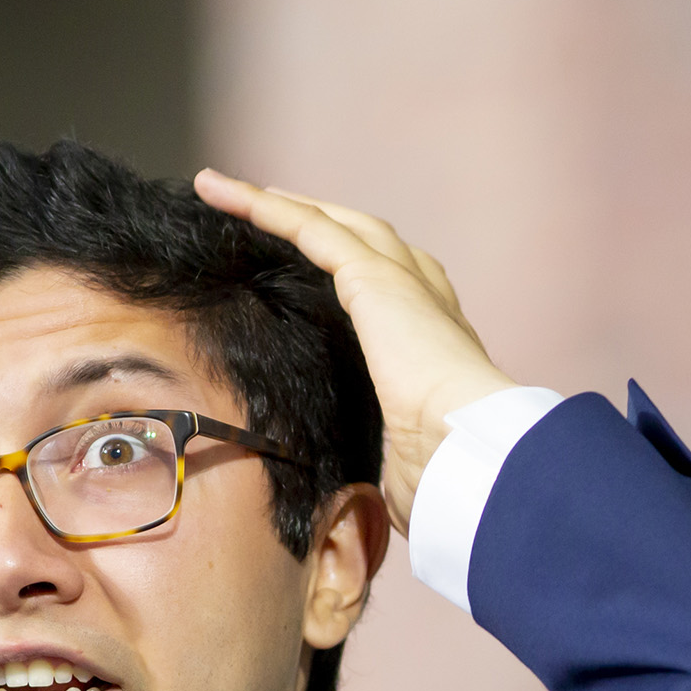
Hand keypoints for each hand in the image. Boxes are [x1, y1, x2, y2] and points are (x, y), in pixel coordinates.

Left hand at [193, 169, 514, 529]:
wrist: (467, 448)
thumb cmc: (446, 472)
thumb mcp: (403, 461)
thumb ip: (381, 459)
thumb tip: (359, 500)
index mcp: (436, 340)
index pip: (391, 288)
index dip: (351, 268)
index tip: (316, 266)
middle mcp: (425, 298)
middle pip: (362, 239)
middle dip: (314, 219)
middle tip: (269, 208)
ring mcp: (403, 281)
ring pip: (330, 223)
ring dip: (278, 203)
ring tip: (225, 191)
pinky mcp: (375, 278)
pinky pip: (309, 229)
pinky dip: (265, 207)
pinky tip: (224, 194)